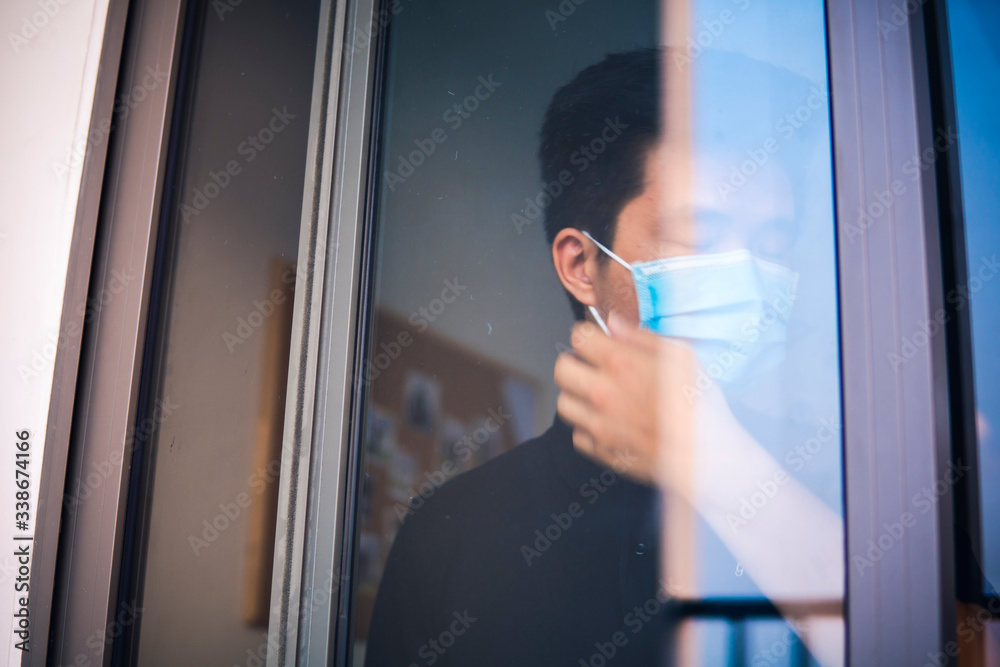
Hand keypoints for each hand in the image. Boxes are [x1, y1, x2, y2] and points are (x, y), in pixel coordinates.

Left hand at [554, 313, 691, 484]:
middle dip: (575, 364)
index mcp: (620, 364)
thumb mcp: (680, 356)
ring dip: (578, 396)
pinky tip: (608, 423)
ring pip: (564, 403)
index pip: (579, 337)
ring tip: (598, 397)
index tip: (597, 344)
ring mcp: (599, 424)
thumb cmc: (698, 404)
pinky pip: (578, 435)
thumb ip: (640, 336)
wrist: (707, 454)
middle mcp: (601, 393)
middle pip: (562, 369)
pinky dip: (588, 428)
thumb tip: (613, 323)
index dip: (589, 337)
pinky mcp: (602, 451)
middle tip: (591, 368)